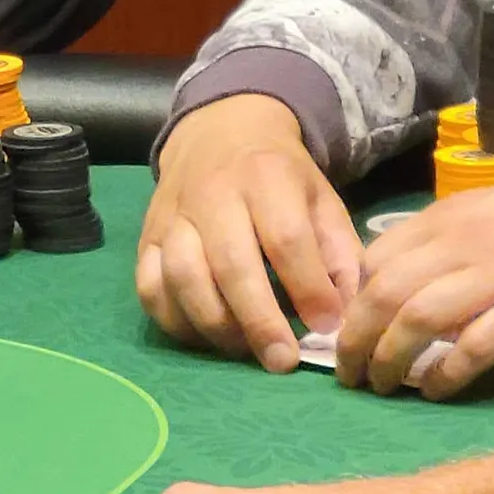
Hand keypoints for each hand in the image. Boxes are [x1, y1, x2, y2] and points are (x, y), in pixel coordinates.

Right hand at [139, 98, 363, 370]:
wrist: (220, 131)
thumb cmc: (280, 177)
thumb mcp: (322, 200)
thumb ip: (341, 256)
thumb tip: (345, 317)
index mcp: (265, 177)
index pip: (285, 238)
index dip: (308, 288)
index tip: (328, 326)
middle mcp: (212, 193)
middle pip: (230, 263)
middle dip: (259, 321)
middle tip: (283, 362)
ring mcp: (173, 216)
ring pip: (182, 277)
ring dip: (214, 325)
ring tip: (244, 350)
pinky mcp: (148, 237)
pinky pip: (149, 286)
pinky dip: (173, 320)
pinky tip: (204, 335)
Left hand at [338, 180, 493, 397]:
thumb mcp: (481, 211)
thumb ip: (439, 239)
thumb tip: (388, 275)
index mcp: (445, 219)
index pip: (375, 259)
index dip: (352, 299)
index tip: (344, 329)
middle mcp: (462, 244)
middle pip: (385, 292)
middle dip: (355, 337)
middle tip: (346, 370)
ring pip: (419, 319)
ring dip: (389, 359)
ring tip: (379, 384)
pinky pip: (476, 347)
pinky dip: (447, 373)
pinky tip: (433, 390)